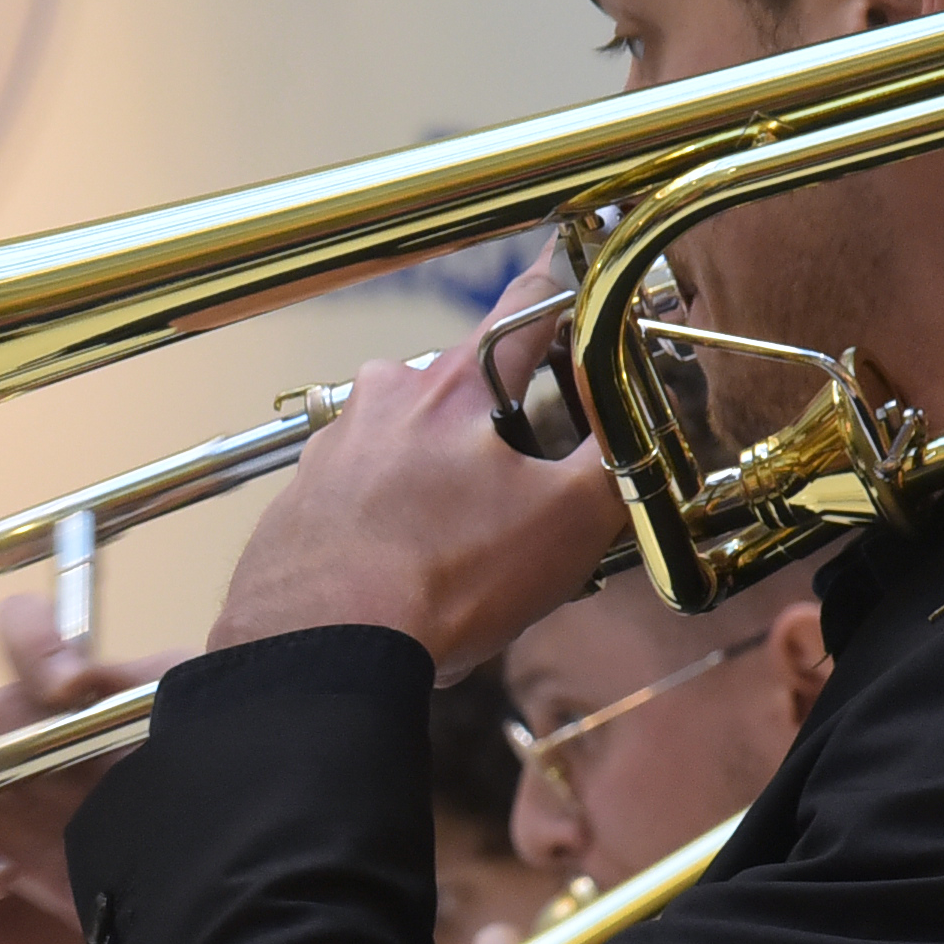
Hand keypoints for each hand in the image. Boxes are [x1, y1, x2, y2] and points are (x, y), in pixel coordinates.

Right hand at [0, 596, 183, 943]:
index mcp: (86, 734)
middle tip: (79, 755)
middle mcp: (24, 776)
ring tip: (70, 854)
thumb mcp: (209, 792)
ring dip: (7, 803)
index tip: (74, 678)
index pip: (32, 646)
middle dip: (36, 731)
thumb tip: (101, 673)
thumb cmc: (211, 913)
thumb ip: (164, 712)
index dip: (35, 640)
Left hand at [210, 299, 625, 671]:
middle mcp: (386, 394)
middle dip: (508, 424)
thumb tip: (638, 422)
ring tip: (474, 546)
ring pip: (416, 437)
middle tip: (536, 489)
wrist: (320, 647)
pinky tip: (417, 564)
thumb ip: (617, 458)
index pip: (527, 304)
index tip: (585, 296)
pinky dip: (400, 511)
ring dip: (450, 473)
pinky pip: (371, 486)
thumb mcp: (570, 520)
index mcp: (456, 383)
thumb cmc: (444, 579)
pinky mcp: (305, 494)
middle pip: (471, 383)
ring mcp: (336, 443)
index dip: (569, 297)